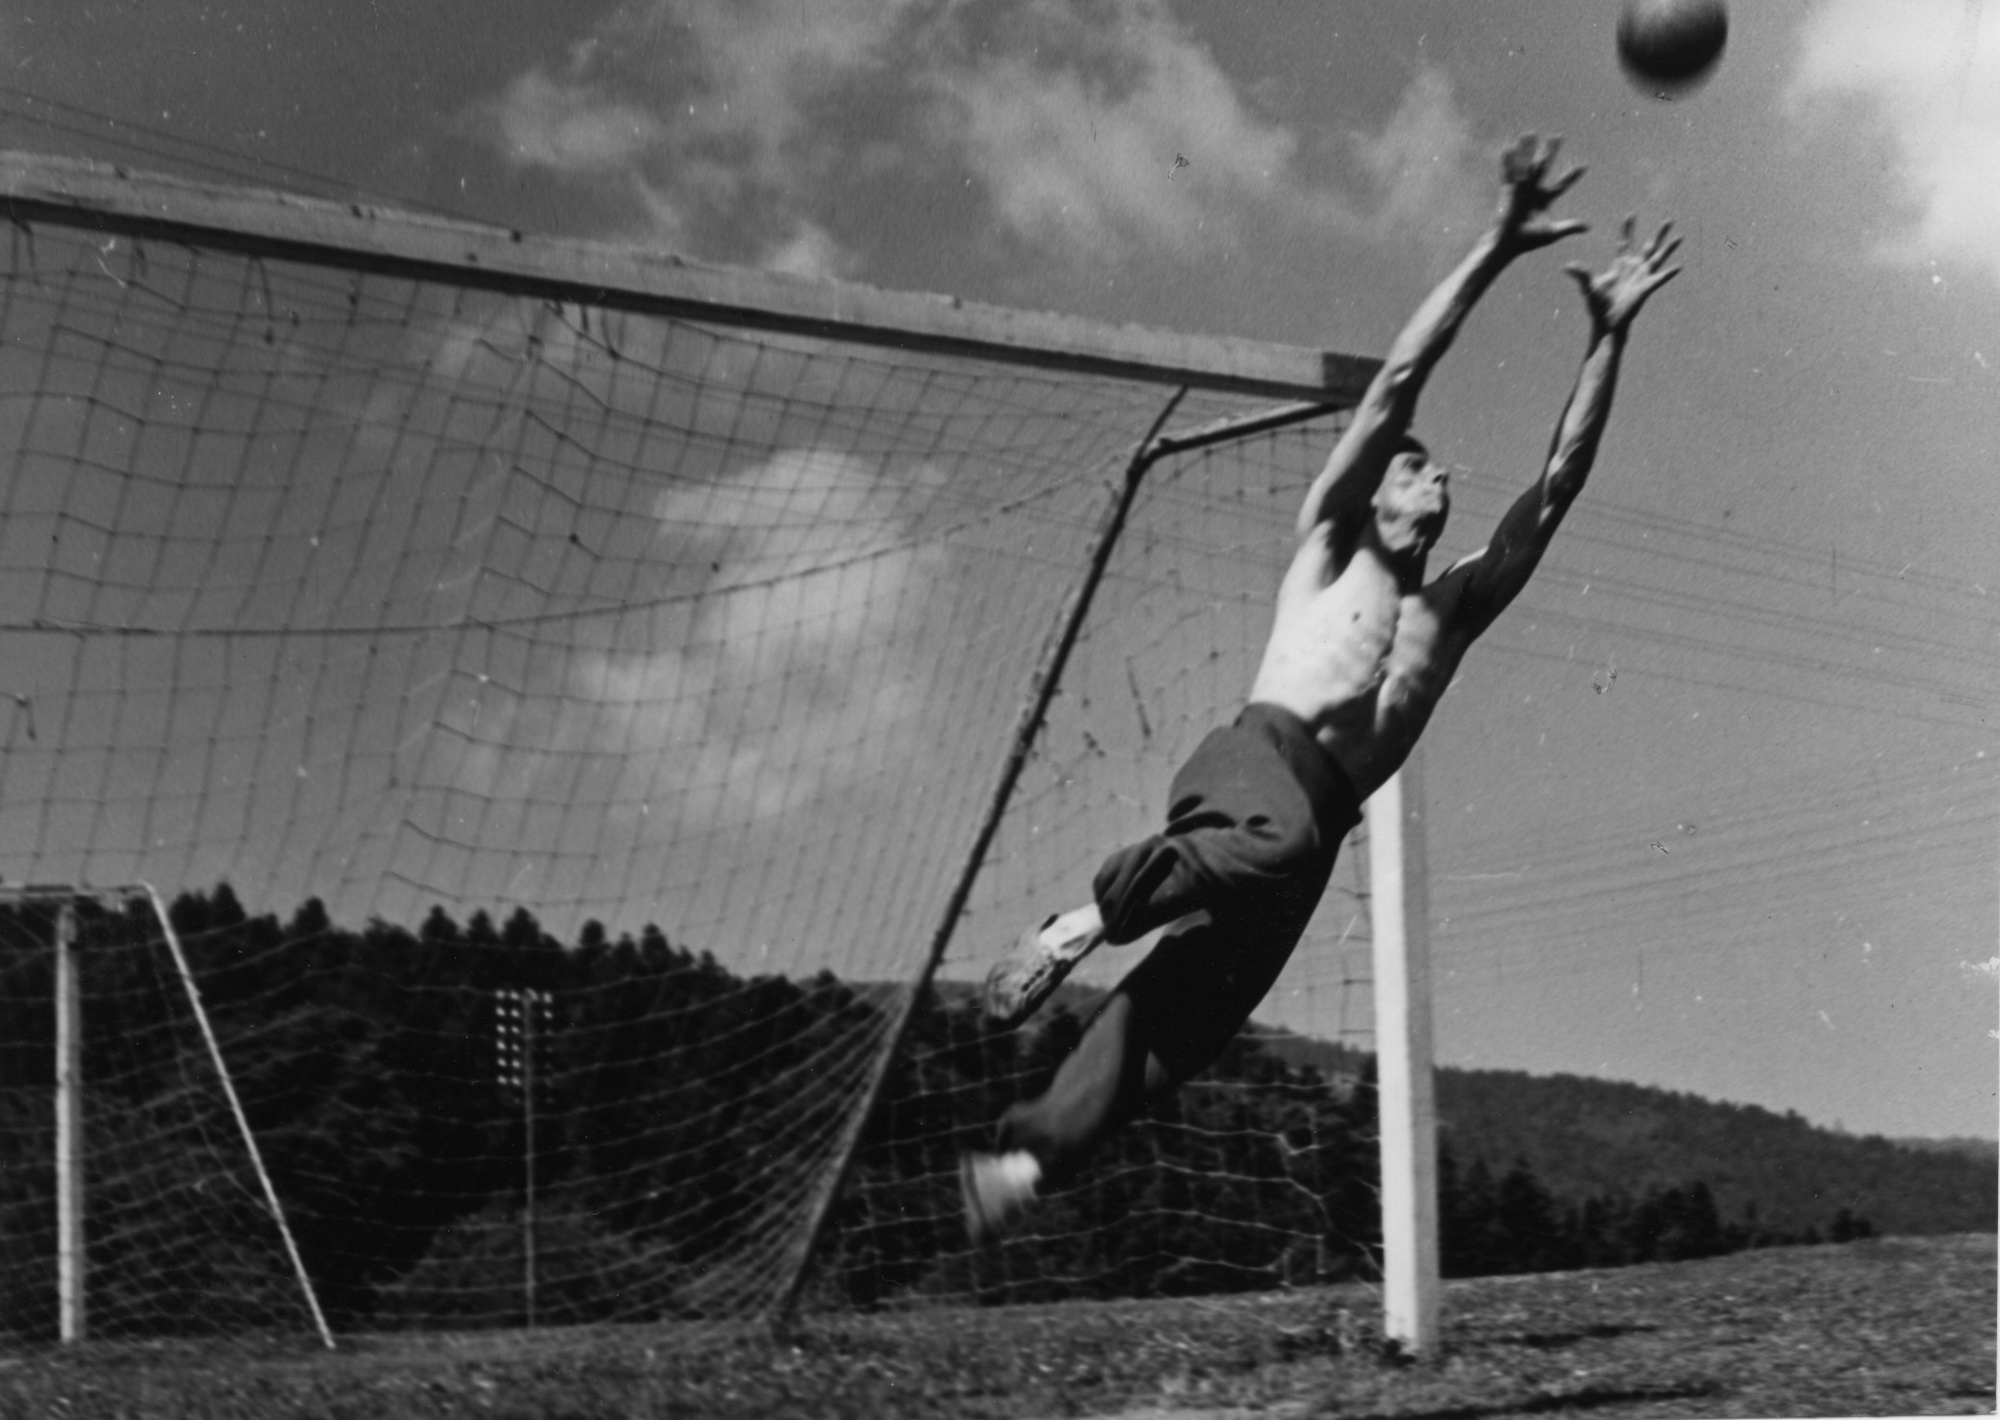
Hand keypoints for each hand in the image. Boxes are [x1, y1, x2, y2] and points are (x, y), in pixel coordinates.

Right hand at [1495, 135, 1587, 253]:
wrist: (1508, 243)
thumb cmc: (1528, 241)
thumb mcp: (1551, 233)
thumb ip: (1569, 227)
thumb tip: (1588, 227)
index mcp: (1544, 200)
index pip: (1561, 185)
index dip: (1572, 176)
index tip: (1583, 166)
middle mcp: (1533, 191)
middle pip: (1544, 167)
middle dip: (1551, 152)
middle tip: (1558, 137)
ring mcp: (1520, 189)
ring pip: (1526, 165)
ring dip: (1528, 149)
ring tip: (1530, 133)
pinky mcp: (1508, 190)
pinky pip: (1508, 173)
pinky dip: (1507, 161)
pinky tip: (1508, 147)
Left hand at [1565, 216, 1681, 333]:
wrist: (1606, 322)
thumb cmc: (1598, 306)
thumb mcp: (1588, 287)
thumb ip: (1580, 274)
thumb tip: (1565, 266)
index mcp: (1620, 265)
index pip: (1625, 242)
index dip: (1628, 229)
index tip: (1631, 214)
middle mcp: (1634, 268)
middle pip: (1649, 246)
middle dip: (1659, 234)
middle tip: (1669, 220)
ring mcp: (1642, 277)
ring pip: (1659, 258)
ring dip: (1669, 248)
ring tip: (1680, 237)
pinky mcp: (1646, 288)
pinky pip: (1659, 278)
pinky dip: (1668, 273)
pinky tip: (1678, 267)